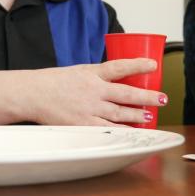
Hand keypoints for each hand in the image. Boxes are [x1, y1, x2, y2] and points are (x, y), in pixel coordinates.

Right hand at [24, 58, 166, 125]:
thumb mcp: (78, 72)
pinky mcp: (82, 124)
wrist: (32, 94)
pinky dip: (121, 130)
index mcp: (91, 73)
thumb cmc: (53, 83)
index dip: (138, 65)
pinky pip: (107, 128)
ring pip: (119, 112)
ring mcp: (88, 108)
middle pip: (126, 93)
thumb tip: (118, 81)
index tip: (153, 65)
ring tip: (150, 115)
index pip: (119, 67)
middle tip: (162, 98)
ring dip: (137, 114)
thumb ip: (97, 77)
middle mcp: (93, 90)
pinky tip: (132, 131)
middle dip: (147, 96)